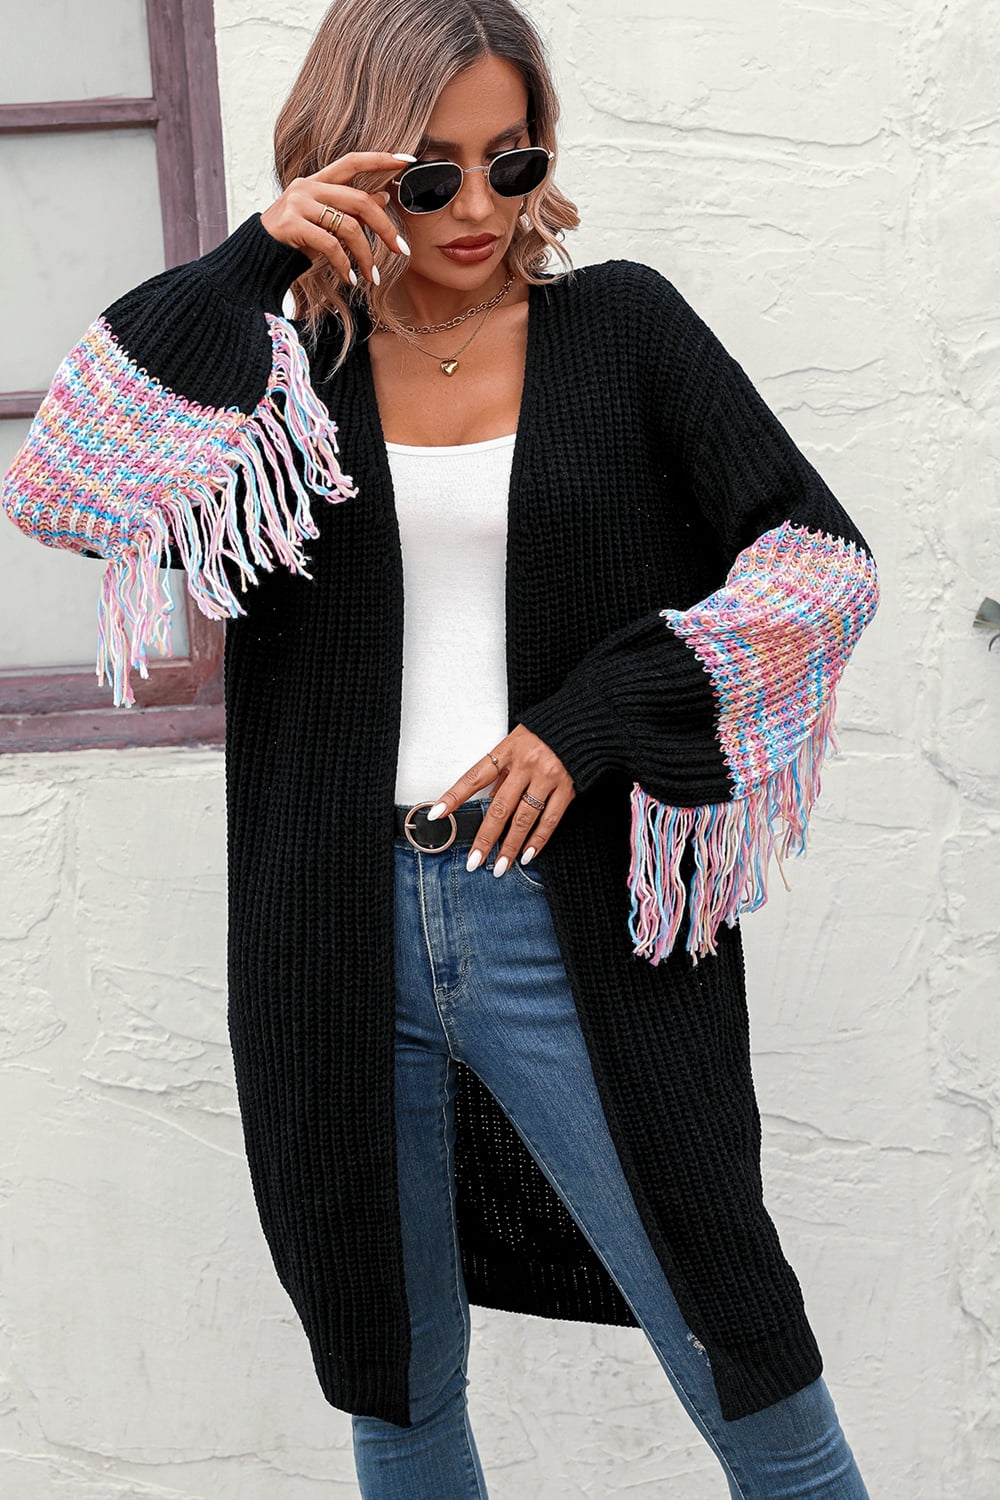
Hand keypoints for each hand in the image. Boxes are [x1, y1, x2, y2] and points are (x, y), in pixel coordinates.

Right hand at [260, 150, 413, 284]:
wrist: (256, 255)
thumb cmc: (294, 239)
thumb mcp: (325, 222)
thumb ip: (351, 210)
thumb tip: (383, 197)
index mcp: (317, 181)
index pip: (353, 161)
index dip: (380, 159)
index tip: (407, 160)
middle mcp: (307, 187)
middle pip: (359, 200)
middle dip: (385, 228)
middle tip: (401, 251)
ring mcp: (298, 204)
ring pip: (348, 226)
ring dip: (366, 255)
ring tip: (373, 276)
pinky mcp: (292, 224)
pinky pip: (331, 245)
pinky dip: (345, 265)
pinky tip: (351, 279)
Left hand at [427, 725, 575, 875]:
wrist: (583, 724)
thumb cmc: (545, 733)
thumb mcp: (516, 744)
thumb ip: (502, 772)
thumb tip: (489, 800)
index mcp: (508, 750)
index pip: (475, 777)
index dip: (455, 796)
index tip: (438, 814)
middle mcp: (527, 764)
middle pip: (500, 807)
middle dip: (486, 837)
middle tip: (474, 860)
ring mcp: (548, 777)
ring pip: (525, 818)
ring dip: (511, 846)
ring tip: (500, 866)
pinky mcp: (567, 788)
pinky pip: (550, 820)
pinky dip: (538, 840)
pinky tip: (528, 855)